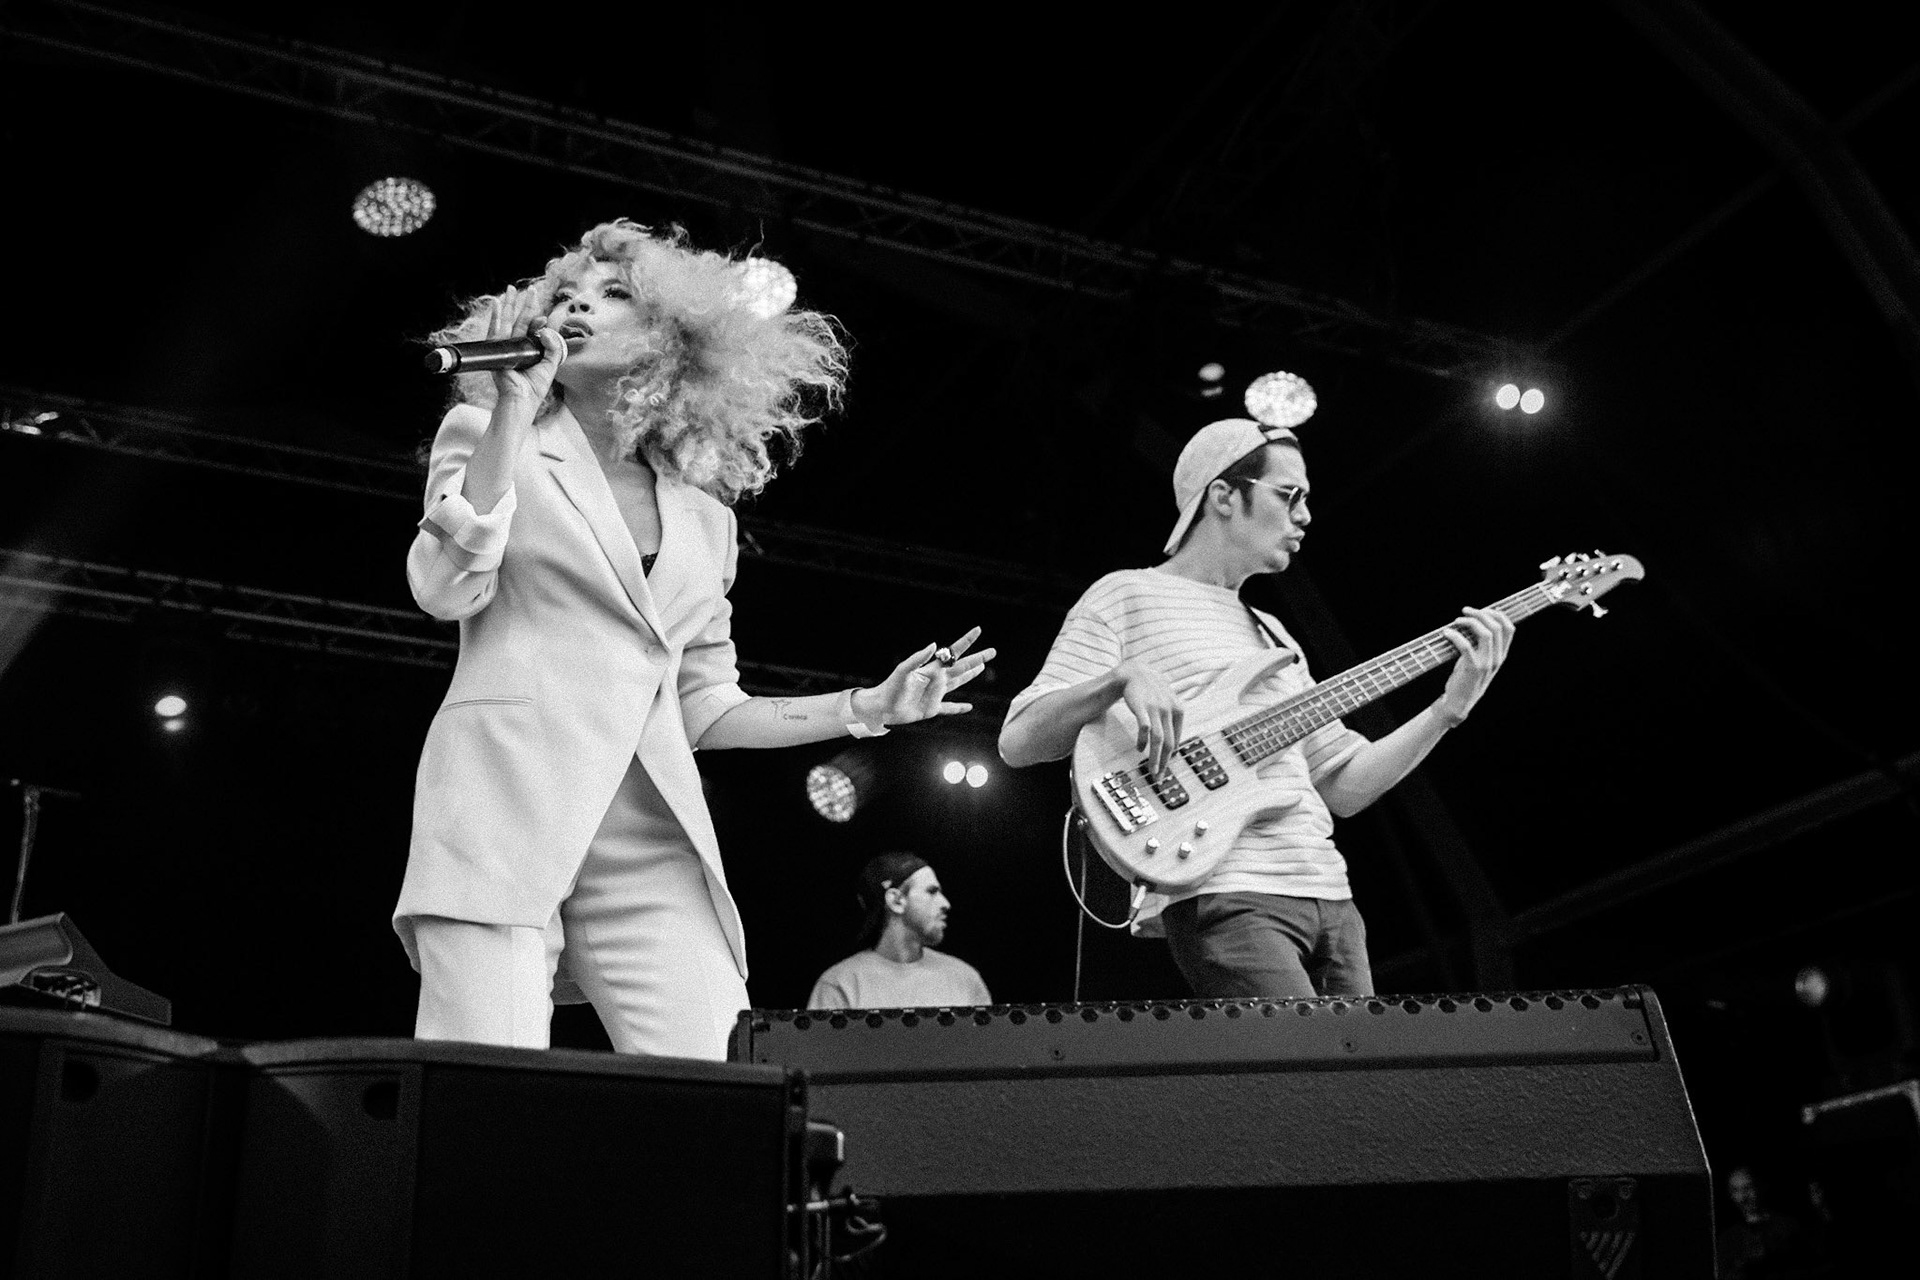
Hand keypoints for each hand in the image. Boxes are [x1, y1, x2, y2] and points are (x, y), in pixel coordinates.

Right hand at [482, 286, 567, 409]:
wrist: (521, 400)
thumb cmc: (534, 388)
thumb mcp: (550, 365)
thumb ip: (553, 347)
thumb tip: (547, 330)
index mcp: (529, 349)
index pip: (532, 329)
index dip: (537, 320)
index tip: (543, 317)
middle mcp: (516, 346)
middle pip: (519, 321)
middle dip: (523, 305)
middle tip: (528, 289)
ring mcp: (505, 347)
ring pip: (507, 321)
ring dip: (509, 305)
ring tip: (511, 290)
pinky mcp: (497, 350)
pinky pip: (496, 330)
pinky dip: (496, 316)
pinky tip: (497, 303)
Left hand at [851, 627, 994, 727]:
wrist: (882, 707)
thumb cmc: (890, 687)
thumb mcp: (903, 670)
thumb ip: (918, 658)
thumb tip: (934, 645)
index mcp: (932, 669)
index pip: (953, 653)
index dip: (966, 642)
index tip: (978, 630)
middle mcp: (937, 680)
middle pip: (962, 667)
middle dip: (977, 659)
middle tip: (993, 651)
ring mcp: (936, 695)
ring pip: (958, 683)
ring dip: (970, 675)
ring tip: (982, 666)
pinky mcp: (931, 709)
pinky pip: (949, 708)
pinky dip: (959, 708)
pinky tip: (969, 707)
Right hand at [1114, 660, 1183, 776]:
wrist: (1134, 672)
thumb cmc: (1150, 690)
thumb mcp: (1166, 701)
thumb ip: (1171, 719)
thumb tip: (1173, 744)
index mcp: (1179, 710)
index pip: (1176, 740)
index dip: (1170, 757)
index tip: (1164, 769)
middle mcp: (1170, 709)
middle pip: (1169, 743)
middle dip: (1164, 763)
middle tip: (1159, 777)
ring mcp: (1156, 708)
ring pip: (1159, 740)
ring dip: (1155, 758)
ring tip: (1152, 771)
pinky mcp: (1142, 707)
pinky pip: (1145, 729)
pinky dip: (1143, 742)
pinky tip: (1139, 749)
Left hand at [1434, 606, 1514, 722]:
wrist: (1458, 703)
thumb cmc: (1465, 679)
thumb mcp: (1479, 660)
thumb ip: (1481, 645)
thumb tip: (1474, 621)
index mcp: (1501, 655)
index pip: (1509, 628)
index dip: (1496, 614)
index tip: (1481, 609)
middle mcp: (1497, 658)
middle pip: (1497, 626)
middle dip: (1480, 613)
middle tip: (1465, 611)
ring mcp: (1487, 663)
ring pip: (1485, 633)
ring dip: (1470, 621)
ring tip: (1456, 620)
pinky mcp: (1473, 668)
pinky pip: (1466, 645)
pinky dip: (1455, 635)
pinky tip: (1446, 633)